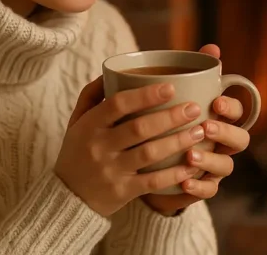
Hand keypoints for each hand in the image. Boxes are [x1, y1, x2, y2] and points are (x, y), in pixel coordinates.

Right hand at [54, 76, 205, 216]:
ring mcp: (111, 170)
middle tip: (195, 108)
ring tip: (200, 131)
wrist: (66, 197)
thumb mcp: (76, 121)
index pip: (117, 104)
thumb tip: (112, 69)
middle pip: (139, 128)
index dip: (145, 95)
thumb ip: (92, 94)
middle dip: (170, 117)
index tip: (171, 86)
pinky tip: (192, 165)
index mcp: (89, 125)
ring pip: (150, 154)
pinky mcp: (122, 192)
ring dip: (178, 142)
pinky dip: (174, 174)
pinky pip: (153, 182)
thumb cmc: (77, 151)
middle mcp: (99, 147)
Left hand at [141, 44, 250, 215]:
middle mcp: (222, 143)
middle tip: (206, 127)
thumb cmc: (170, 119)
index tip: (216, 101)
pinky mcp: (203, 186)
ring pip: (226, 166)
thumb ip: (194, 72)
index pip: (238, 112)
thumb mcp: (178, 95)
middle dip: (226, 133)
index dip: (231, 108)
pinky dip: (198, 188)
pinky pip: (209, 190)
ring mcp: (215, 166)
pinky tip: (184, 183)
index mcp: (220, 118)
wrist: (150, 159)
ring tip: (190, 156)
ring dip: (210, 161)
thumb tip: (212, 46)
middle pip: (240, 139)